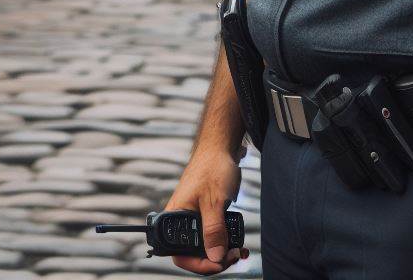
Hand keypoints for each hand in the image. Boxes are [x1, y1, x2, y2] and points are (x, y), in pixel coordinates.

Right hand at [164, 146, 247, 274]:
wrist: (220, 148)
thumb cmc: (213, 168)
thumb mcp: (215, 201)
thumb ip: (214, 230)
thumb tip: (216, 257)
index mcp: (175, 216)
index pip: (179, 254)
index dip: (198, 264)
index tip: (218, 263)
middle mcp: (181, 219)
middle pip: (192, 253)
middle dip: (213, 259)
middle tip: (233, 256)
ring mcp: (193, 217)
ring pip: (204, 245)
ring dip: (220, 252)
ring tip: (237, 250)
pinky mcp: (205, 214)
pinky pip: (211, 235)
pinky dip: (223, 241)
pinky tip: (235, 241)